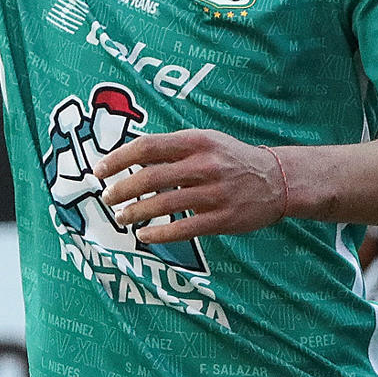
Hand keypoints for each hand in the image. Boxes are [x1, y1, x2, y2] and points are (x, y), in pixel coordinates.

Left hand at [95, 129, 287, 245]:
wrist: (277, 180)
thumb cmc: (232, 159)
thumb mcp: (206, 141)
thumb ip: (173, 148)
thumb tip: (131, 158)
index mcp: (197, 141)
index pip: (147, 147)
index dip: (118, 158)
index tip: (100, 170)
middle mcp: (204, 165)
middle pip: (150, 177)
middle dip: (122, 190)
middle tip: (107, 198)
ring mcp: (214, 193)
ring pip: (163, 205)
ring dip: (135, 213)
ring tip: (120, 217)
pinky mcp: (222, 219)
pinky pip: (182, 228)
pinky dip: (158, 234)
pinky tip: (143, 235)